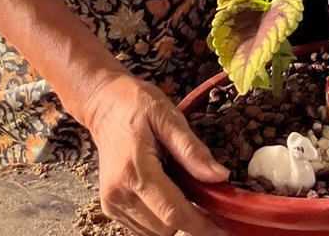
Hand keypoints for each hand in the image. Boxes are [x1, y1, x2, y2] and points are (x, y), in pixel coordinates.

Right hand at [79, 70, 229, 235]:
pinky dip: (159, 217)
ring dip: (174, 218)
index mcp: (135, 170)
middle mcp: (119, 193)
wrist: (105, 105)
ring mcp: (112, 203)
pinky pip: (143, 227)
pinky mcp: (110, 207)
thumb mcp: (169, 116)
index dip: (201, 226)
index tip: (223, 230)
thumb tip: (220, 176)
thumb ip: (192, 149)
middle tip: (204, 193)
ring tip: (178, 185)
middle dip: (189, 216)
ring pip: (154, 232)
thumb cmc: (138, 105)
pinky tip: (163, 191)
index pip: (173, 212)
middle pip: (165, 227)